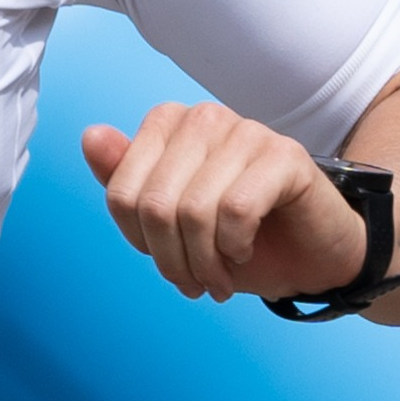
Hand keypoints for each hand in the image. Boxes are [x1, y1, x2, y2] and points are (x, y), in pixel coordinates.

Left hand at [80, 105, 369, 304]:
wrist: (308, 256)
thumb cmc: (236, 238)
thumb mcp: (170, 223)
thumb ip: (125, 183)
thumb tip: (91, 136)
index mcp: (169, 126)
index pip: (122, 194)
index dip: (139, 242)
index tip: (166, 259)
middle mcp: (205, 118)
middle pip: (155, 205)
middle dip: (172, 260)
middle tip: (195, 283)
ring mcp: (247, 132)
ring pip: (193, 211)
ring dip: (205, 263)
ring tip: (219, 278)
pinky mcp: (285, 154)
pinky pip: (236, 210)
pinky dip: (235, 247)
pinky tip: (245, 251)